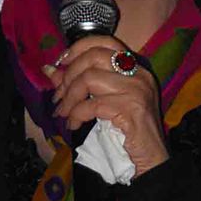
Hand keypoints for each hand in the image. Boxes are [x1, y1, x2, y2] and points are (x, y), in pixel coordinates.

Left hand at [43, 35, 169, 177]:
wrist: (151, 158)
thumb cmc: (128, 132)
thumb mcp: (103, 102)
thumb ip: (79, 83)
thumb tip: (49, 69)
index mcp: (135, 68)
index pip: (105, 42)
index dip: (79, 48)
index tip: (62, 63)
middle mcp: (138, 74)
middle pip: (93, 57)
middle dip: (69, 75)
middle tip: (59, 96)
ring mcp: (136, 90)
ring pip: (89, 79)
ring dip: (69, 97)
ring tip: (64, 113)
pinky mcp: (130, 109)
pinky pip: (92, 105)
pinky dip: (77, 114)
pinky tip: (74, 124)